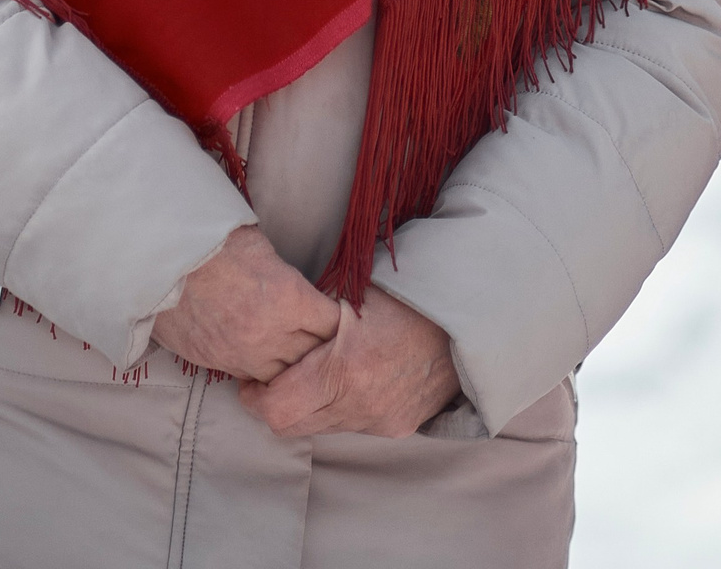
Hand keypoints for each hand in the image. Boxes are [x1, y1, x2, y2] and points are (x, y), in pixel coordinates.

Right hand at [150, 225, 339, 381]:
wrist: (160, 259)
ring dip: (289, 365)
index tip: (338, 314)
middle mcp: (269, 334)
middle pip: (312, 357)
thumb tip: (301, 293)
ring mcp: (241, 354)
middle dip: (320, 348)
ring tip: (292, 352)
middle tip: (321, 338)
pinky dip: (259, 369)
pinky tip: (261, 355)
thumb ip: (287, 280)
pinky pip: (249, 376)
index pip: (333, 324)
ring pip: (281, 376)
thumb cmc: (214, 242)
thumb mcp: (263, 250)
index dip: (339, 320)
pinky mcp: (215, 362)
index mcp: (288, 298)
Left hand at [240, 286, 462, 438]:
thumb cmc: (405, 294)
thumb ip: (306, 320)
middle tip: (278, 377)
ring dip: (313, 405)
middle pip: (294, 426)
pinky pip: (354, 425)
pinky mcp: (398, 426)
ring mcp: (382, 421)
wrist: (468, 315)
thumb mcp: (349, 294)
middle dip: (279, 402)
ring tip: (321, 370)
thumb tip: (265, 331)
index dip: (256, 397)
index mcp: (345, 372)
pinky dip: (345, 406)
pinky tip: (356, 377)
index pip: (277, 410)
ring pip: (323, 427)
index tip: (252, 380)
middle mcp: (362, 406)